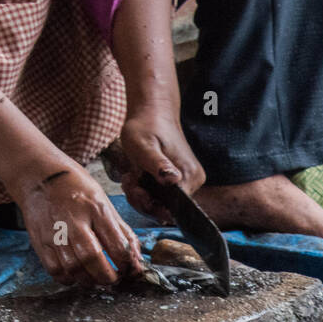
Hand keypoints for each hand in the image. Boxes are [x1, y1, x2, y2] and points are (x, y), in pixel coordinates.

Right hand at [15, 164, 142, 285]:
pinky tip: (76, 275)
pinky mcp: (40, 241)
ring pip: (72, 267)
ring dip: (89, 280)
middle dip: (107, 277)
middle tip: (113, 280)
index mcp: (96, 209)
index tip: (129, 269)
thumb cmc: (77, 189)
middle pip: (92, 258)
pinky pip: (54, 269)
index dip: (127, 264)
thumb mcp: (104, 202)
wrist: (40, 176)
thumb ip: (121, 231)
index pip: (117, 245)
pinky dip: (68, 279)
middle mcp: (74, 220)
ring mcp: (54, 232)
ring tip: (96, 279)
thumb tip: (136, 260)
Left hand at [118, 105, 205, 219]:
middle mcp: (193, 182)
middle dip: (142, 199)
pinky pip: (159, 196)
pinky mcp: (177, 181)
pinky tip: (135, 176)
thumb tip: (173, 180)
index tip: (134, 188)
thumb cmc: (146, 126)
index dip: (149, 204)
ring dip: (140, 194)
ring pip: (159, 203)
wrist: (152, 112)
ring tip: (130, 176)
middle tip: (129, 180)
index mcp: (189, 176)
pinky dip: (144, 190)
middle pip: (165, 208)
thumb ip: (158, 165)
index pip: (171, 208)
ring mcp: (186, 182)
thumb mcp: (145, 146)